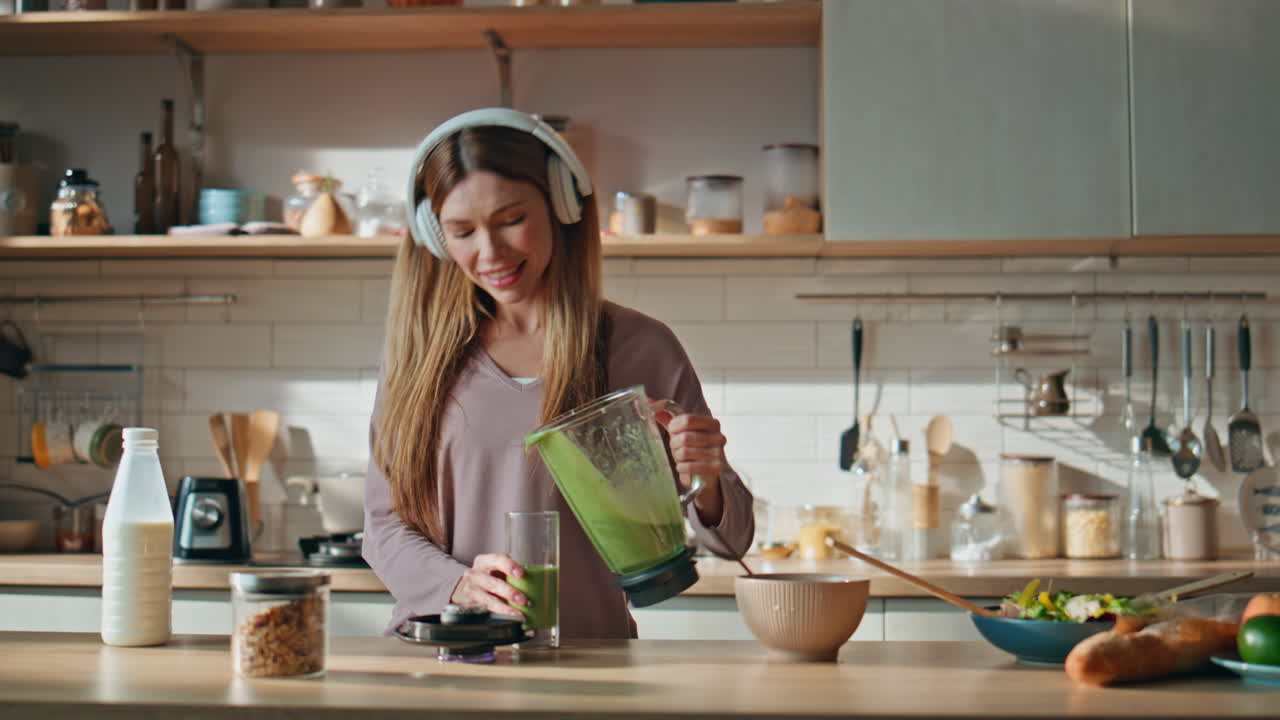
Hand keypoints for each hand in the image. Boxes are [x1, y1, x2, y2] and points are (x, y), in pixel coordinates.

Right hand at [449, 553, 526, 617]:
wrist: (469, 588)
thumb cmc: (489, 577)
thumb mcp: (497, 569)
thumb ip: (512, 573)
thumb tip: (538, 580)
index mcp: (484, 561)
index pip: (497, 560)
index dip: (510, 566)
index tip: (521, 574)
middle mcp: (474, 575)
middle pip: (493, 583)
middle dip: (509, 592)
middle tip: (524, 600)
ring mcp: (471, 590)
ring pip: (488, 600)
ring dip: (505, 608)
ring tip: (519, 613)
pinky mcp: (470, 604)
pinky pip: (486, 611)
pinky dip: (499, 615)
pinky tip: (509, 618)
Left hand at [651, 399, 725, 524]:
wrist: (703, 472)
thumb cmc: (691, 447)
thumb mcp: (681, 430)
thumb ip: (667, 416)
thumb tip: (649, 402)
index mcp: (712, 423)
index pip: (687, 419)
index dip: (674, 427)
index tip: (672, 431)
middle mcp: (719, 436)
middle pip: (685, 437)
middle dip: (674, 444)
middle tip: (676, 448)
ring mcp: (719, 453)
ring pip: (685, 452)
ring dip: (677, 456)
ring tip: (681, 457)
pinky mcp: (715, 468)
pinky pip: (689, 466)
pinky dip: (682, 467)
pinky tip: (684, 466)